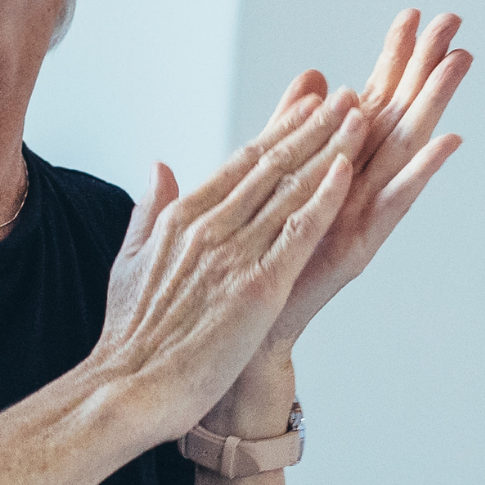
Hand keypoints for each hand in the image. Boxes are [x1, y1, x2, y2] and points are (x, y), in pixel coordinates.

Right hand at [93, 99, 360, 443]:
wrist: (126, 388)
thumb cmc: (129, 337)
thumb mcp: (130, 259)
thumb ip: (150, 209)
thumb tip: (160, 166)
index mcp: (182, 217)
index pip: (241, 161)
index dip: (280, 129)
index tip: (308, 104)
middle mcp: (210, 225)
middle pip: (272, 164)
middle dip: (313, 126)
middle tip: (345, 95)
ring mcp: (235, 254)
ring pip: (291, 188)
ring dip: (329, 149)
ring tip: (358, 117)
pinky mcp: (258, 286)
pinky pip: (299, 232)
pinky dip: (324, 197)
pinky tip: (347, 171)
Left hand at [244, 10, 470, 386]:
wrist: (244, 332)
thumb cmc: (258, 263)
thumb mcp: (273, 177)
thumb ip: (292, 126)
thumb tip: (313, 76)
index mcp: (336, 166)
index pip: (371, 100)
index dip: (392, 58)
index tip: (413, 14)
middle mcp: (358, 186)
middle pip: (399, 114)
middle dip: (425, 67)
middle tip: (452, 19)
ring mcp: (363, 214)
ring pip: (405, 148)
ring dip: (434, 103)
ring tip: (459, 61)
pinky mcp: (360, 245)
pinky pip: (395, 202)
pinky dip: (423, 171)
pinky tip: (449, 140)